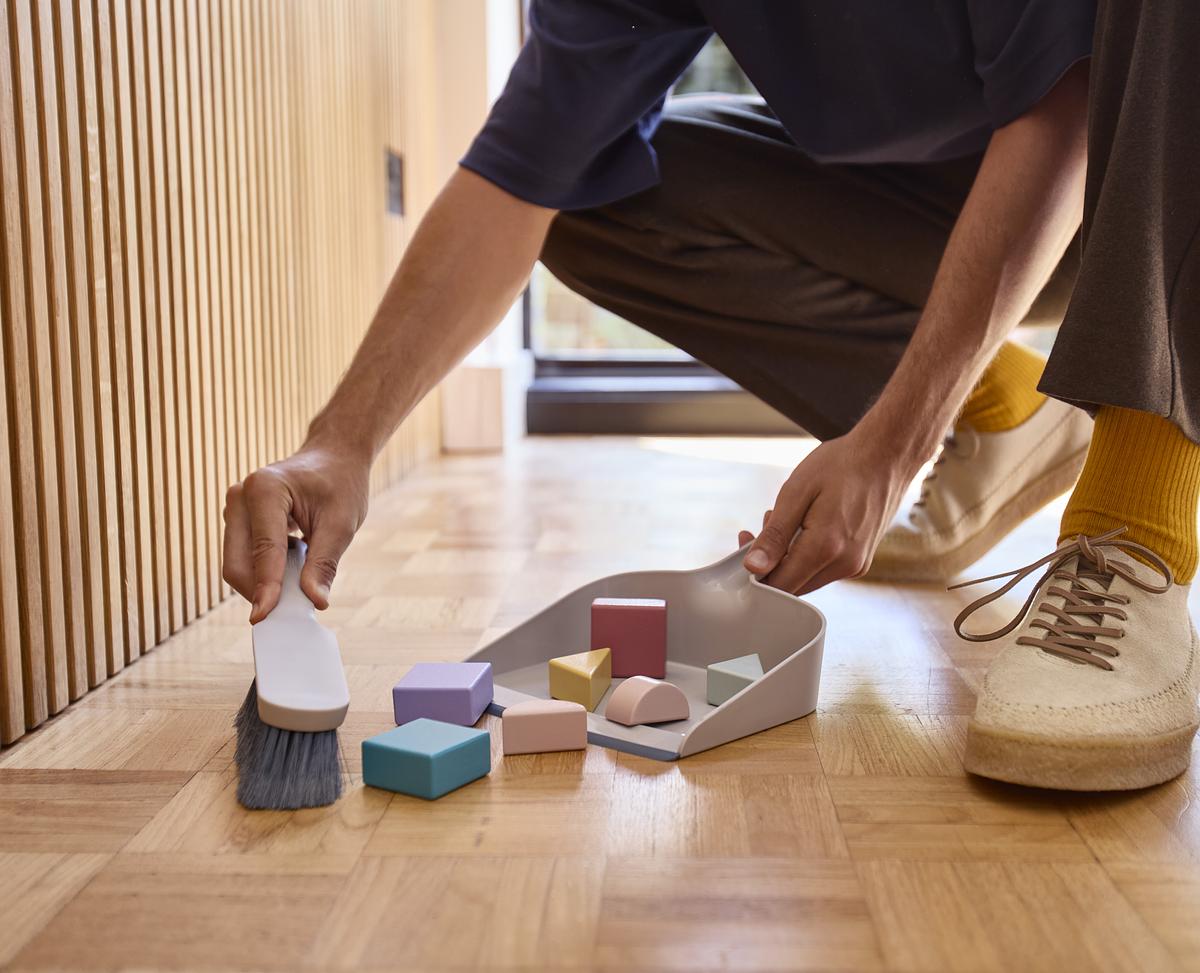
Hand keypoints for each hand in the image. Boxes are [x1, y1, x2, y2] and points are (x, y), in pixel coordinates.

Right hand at [222, 440, 370, 621]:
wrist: (333, 458)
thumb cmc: (340, 484)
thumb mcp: (342, 524)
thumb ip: (325, 564)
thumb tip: (315, 601)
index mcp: (264, 489)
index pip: (262, 550)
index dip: (265, 587)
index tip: (264, 617)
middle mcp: (240, 497)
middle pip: (236, 563)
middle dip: (261, 591)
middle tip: (294, 609)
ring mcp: (234, 508)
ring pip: (236, 564)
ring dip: (264, 582)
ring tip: (302, 574)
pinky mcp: (237, 520)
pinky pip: (243, 557)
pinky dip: (265, 571)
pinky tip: (295, 560)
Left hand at [736, 429, 916, 594]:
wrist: (887, 455)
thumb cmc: (841, 465)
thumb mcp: (796, 492)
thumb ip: (775, 535)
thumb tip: (753, 568)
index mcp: (825, 548)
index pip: (779, 584)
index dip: (756, 570)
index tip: (746, 541)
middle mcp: (845, 564)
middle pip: (793, 586)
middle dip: (771, 561)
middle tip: (766, 522)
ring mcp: (856, 565)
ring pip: (808, 578)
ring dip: (789, 557)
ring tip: (789, 518)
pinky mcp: (861, 561)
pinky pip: (825, 570)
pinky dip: (808, 555)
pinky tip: (807, 526)